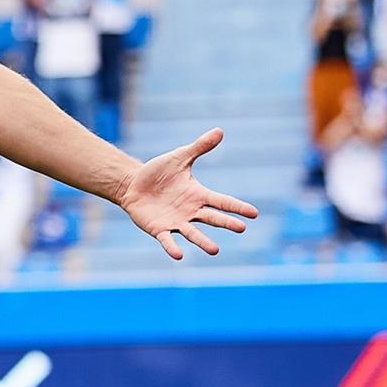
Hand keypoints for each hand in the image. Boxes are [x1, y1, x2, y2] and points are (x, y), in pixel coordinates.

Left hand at [118, 129, 259, 260]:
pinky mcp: (159, 229)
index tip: (254, 213)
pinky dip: (172, 247)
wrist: (133, 184)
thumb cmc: (158, 172)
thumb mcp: (180, 157)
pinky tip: (178, 255)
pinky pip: (167, 240)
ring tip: (215, 250)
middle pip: (212, 218)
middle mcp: (190, 211)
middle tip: (241, 228)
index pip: (222, 201)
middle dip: (226, 223)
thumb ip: (199, 147)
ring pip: (193, 234)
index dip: (237, 207)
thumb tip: (220, 131)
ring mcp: (176, 222)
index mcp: (198, 195)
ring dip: (203, 242)